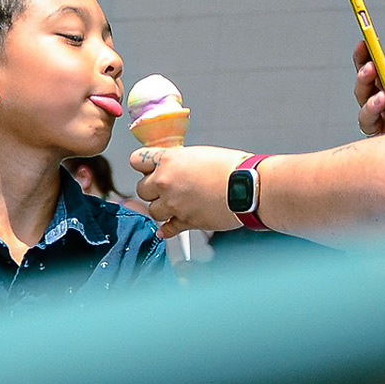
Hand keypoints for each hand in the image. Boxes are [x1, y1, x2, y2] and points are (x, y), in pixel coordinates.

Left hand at [130, 145, 248, 236]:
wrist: (247, 187)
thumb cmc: (230, 167)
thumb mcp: (199, 154)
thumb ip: (179, 162)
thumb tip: (172, 168)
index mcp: (169, 160)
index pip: (136, 160)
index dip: (143, 165)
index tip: (148, 169)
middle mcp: (166, 182)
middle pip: (141, 189)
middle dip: (152, 190)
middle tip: (166, 188)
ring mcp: (174, 204)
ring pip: (152, 211)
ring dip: (161, 208)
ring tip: (175, 204)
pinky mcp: (185, 222)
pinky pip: (166, 229)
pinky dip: (167, 229)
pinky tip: (168, 228)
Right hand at [352, 39, 384, 135]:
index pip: (371, 73)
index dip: (363, 57)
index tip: (363, 43)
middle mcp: (382, 109)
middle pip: (362, 93)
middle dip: (364, 79)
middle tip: (370, 68)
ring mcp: (383, 128)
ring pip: (365, 117)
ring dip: (371, 106)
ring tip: (383, 98)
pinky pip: (384, 139)